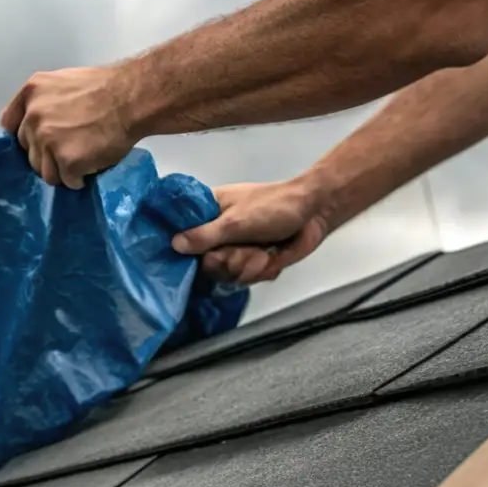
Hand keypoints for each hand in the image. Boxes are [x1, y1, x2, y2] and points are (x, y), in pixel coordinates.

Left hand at [0, 67, 137, 188]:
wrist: (131, 98)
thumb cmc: (105, 88)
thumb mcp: (63, 83)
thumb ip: (44, 102)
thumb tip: (37, 125)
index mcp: (31, 94)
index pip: (9, 124)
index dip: (24, 137)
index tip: (36, 143)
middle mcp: (33, 117)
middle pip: (28, 151)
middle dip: (47, 154)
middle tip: (71, 148)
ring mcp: (47, 140)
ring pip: (45, 171)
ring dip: (62, 170)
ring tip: (84, 157)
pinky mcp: (65, 160)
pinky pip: (66, 180)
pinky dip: (79, 178)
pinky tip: (92, 164)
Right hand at [172, 179, 329, 284]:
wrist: (314, 213)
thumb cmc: (273, 207)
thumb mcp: (235, 222)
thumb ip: (203, 236)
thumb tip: (173, 245)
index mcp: (207, 214)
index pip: (182, 239)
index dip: (191, 253)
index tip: (207, 255)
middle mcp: (217, 233)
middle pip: (206, 265)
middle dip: (229, 262)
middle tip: (244, 250)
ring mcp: (235, 248)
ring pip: (227, 275)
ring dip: (248, 267)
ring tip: (262, 253)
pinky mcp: (251, 261)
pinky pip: (246, 279)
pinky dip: (261, 271)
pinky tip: (271, 258)